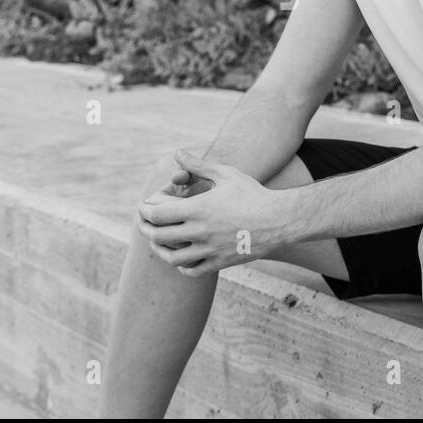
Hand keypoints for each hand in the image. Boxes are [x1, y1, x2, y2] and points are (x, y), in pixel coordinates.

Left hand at [138, 149, 293, 277]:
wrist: (278, 219)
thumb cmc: (252, 193)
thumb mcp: (225, 174)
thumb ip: (198, 165)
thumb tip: (178, 152)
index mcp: (198, 208)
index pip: (156, 214)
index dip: (144, 211)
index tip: (143, 207)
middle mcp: (200, 231)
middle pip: (159, 236)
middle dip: (145, 229)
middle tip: (143, 224)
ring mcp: (210, 249)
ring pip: (172, 258)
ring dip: (160, 250)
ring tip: (157, 243)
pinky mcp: (220, 262)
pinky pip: (192, 270)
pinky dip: (181, 266)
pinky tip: (180, 258)